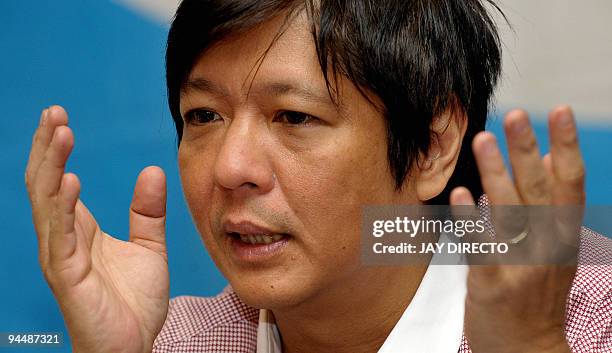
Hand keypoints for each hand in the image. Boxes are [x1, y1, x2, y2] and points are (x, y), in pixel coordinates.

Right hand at [25, 106, 169, 352]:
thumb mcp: (149, 246)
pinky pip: (60, 236)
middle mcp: (64, 239)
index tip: (62, 118)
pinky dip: (61, 206)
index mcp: (80, 230)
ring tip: (59, 133)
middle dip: (47, 147)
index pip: (59, 181)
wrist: (135, 345)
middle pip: (46, 184)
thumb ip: (148, 212)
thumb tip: (152, 171)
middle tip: (53, 112)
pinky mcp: (68, 276)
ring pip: (47, 203)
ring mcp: (61, 257)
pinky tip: (68, 180)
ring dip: (51, 165)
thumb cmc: (135, 303)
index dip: (56, 150)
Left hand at [450, 105, 583, 352]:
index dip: (566, 145)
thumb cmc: (537, 294)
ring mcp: (519, 265)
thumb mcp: (555, 250)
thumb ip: (551, 206)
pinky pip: (481, 247)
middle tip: (517, 113)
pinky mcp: (491, 284)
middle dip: (528, 149)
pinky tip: (462, 194)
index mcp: (564, 234)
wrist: (528, 349)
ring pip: (509, 212)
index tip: (561, 111)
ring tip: (483, 139)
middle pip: (539, 190)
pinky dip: (473, 219)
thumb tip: (546, 159)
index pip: (570, 183)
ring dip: (496, 173)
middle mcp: (547, 246)